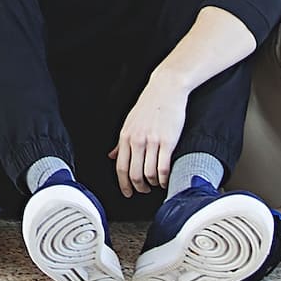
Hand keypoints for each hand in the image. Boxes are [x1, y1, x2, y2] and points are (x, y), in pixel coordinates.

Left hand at [113, 77, 187, 197]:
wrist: (166, 88)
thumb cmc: (149, 104)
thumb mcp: (130, 122)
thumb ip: (121, 142)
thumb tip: (112, 156)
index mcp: (126, 136)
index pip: (120, 167)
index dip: (123, 184)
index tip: (127, 192)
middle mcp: (137, 140)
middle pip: (134, 174)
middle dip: (139, 187)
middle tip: (143, 190)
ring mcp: (152, 141)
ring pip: (149, 174)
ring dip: (153, 184)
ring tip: (156, 184)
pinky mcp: (168, 141)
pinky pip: (164, 168)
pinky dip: (164, 179)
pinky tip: (166, 179)